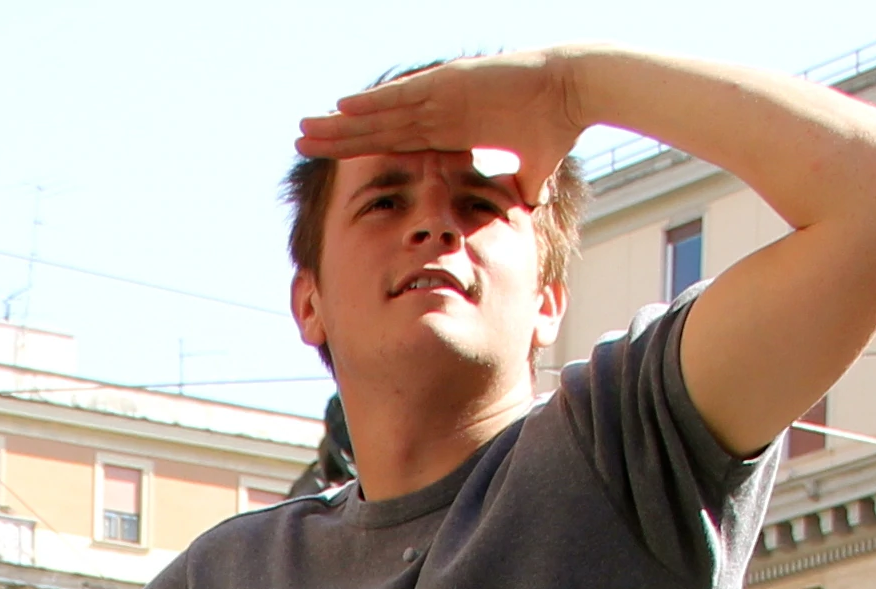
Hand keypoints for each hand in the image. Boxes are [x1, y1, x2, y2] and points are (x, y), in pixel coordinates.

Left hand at [295, 52, 587, 188]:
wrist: (575, 92)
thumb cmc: (555, 127)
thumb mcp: (528, 175)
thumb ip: (516, 192)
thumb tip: (522, 218)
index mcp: (448, 131)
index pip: (394, 144)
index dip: (362, 151)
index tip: (331, 161)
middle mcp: (437, 112)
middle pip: (377, 128)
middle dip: (338, 137)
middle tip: (299, 141)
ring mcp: (441, 96)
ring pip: (381, 112)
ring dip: (344, 121)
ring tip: (308, 126)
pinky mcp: (451, 83)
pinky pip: (405, 96)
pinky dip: (375, 102)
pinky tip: (344, 107)